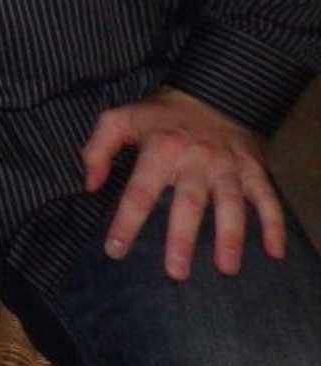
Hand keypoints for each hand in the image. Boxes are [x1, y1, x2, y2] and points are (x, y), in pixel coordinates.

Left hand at [81, 88, 286, 280]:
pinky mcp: (253, 169)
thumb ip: (97, 150)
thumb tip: (90, 186)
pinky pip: (267, 198)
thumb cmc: (159, 116)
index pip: (139, 192)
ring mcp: (228, 166)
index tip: (115, 250)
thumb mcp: (118, 120)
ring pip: (230, 205)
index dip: (126, 222)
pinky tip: (275, 252)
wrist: (211, 93)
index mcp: (160, 150)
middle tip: (176, 273)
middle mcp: (196, 160)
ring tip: (226, 269)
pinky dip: (274, 225)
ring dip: (230, 237)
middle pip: (188, 204)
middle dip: (182, 239)